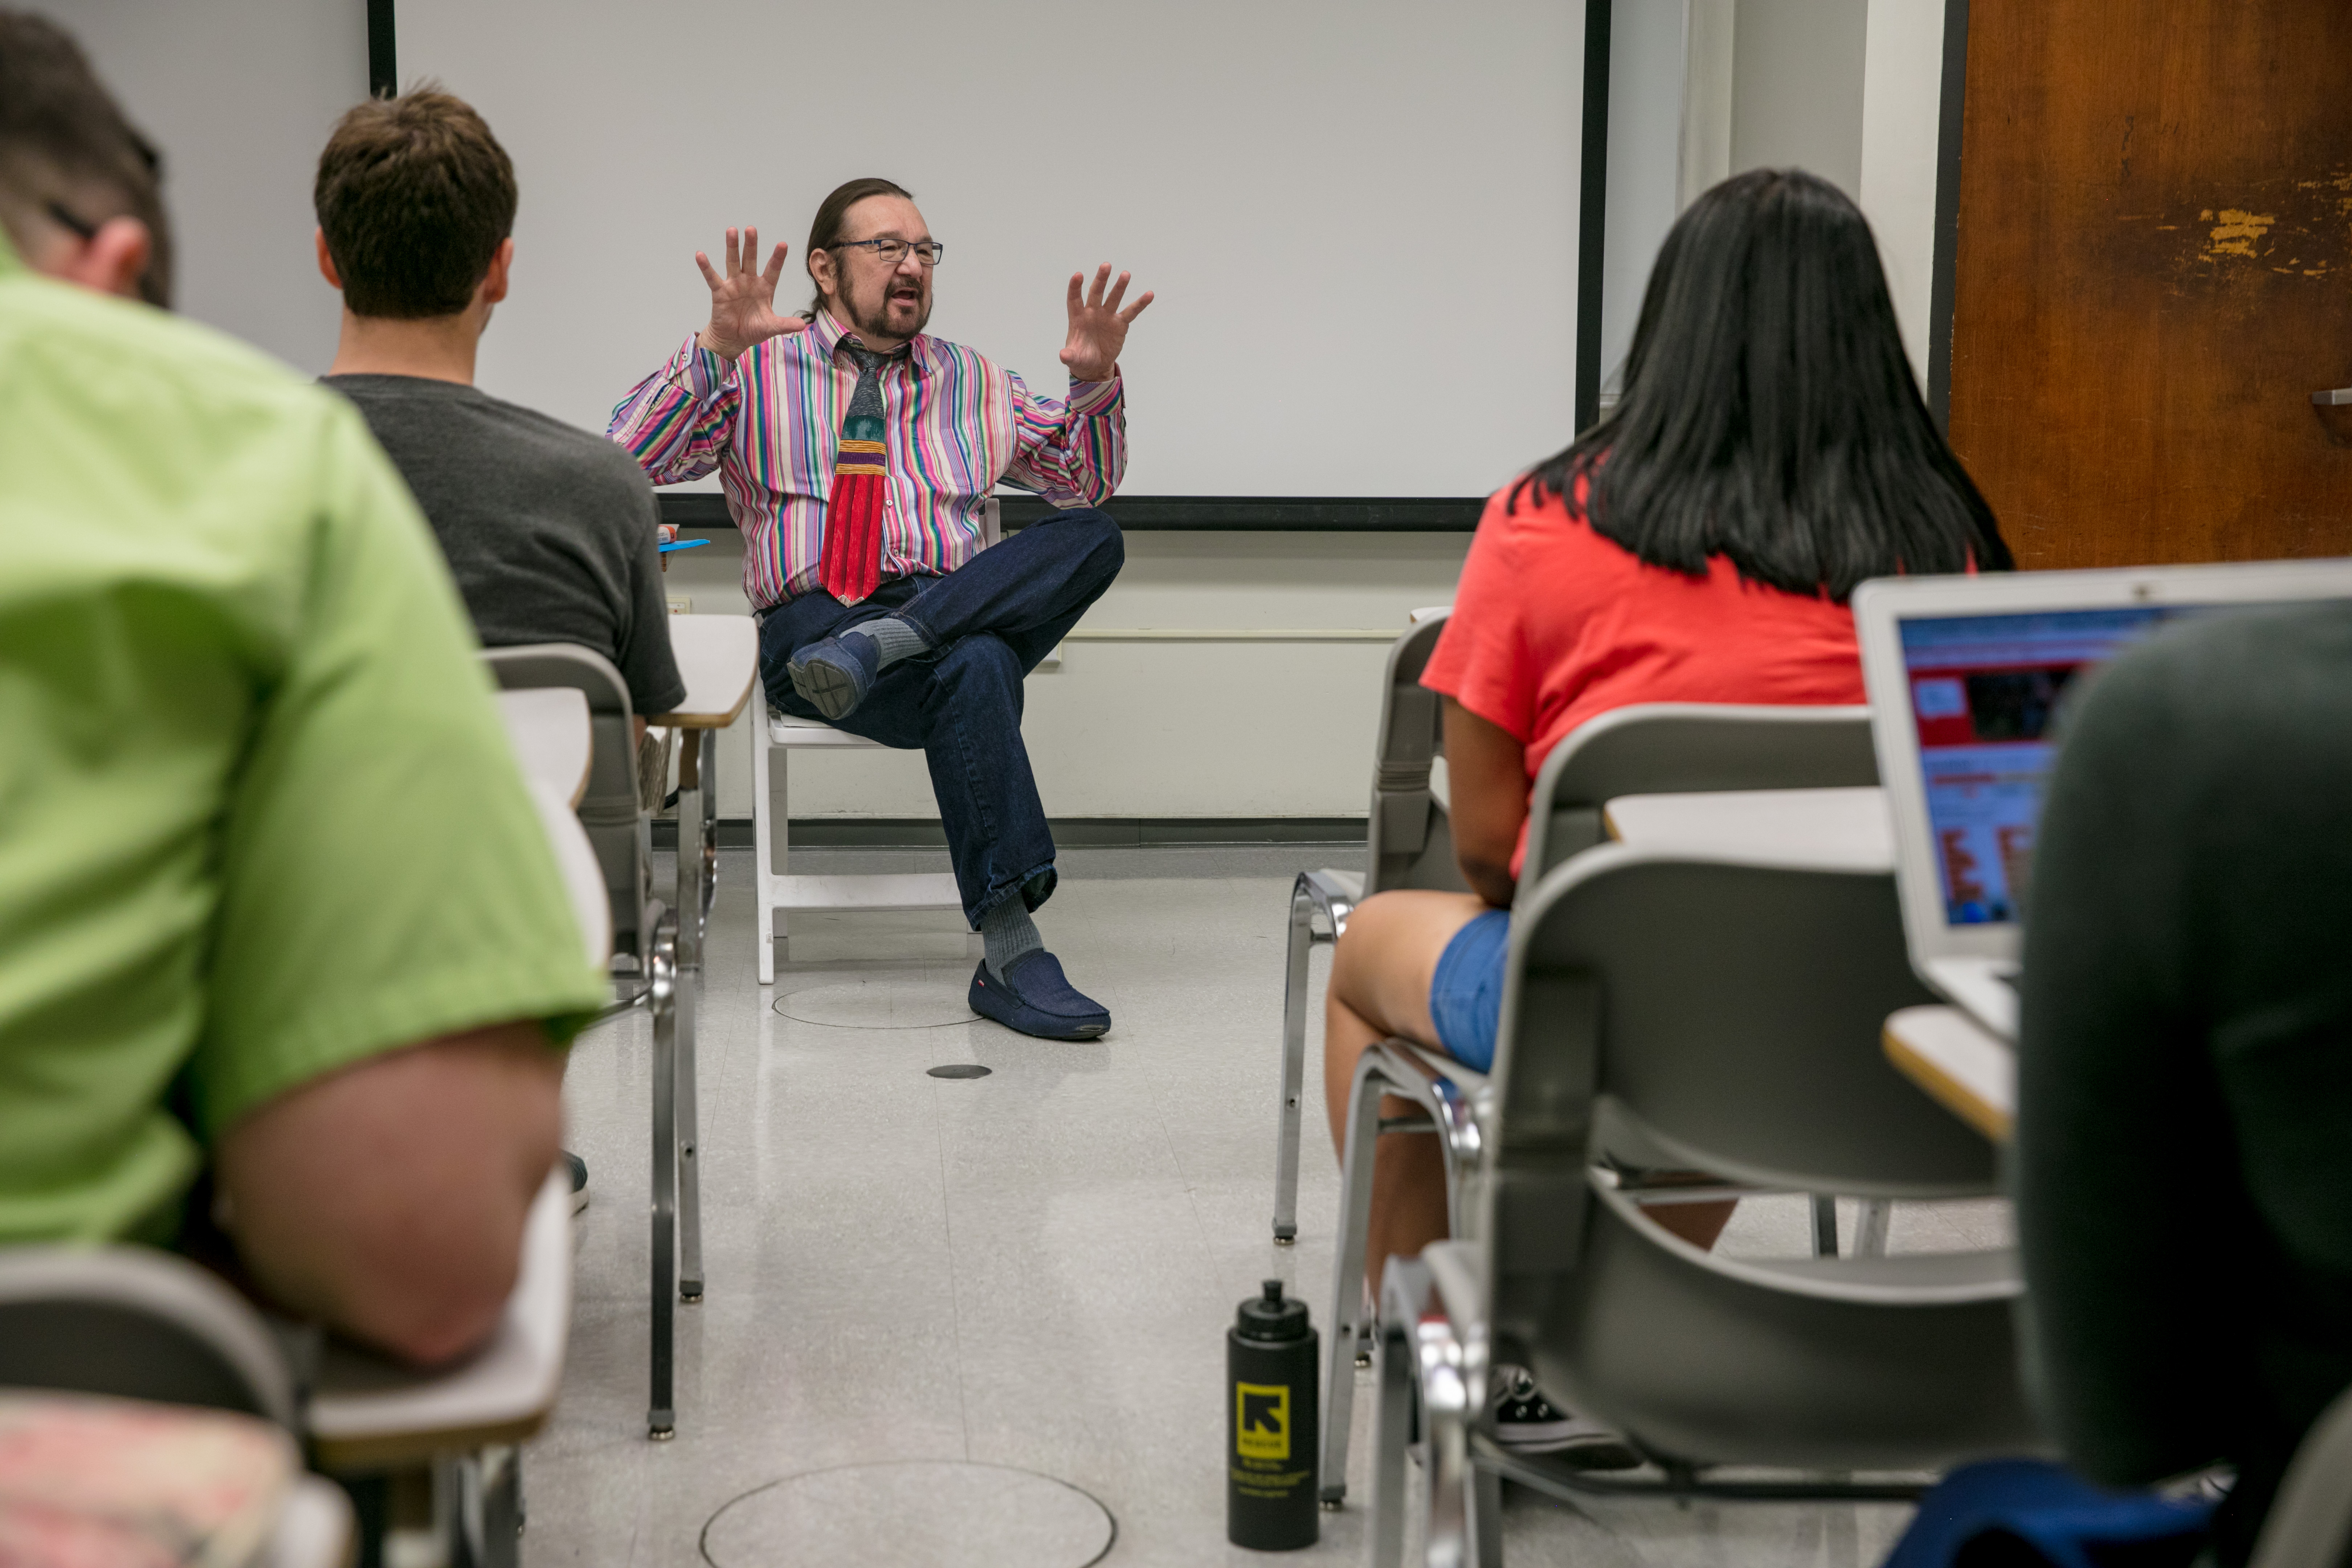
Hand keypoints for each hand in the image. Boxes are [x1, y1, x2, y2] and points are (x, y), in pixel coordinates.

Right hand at [694, 227, 806, 358]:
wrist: (734, 339)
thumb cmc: (753, 329)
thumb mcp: (771, 327)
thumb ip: (785, 324)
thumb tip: (803, 325)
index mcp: (764, 288)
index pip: (773, 270)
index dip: (777, 258)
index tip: (783, 244)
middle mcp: (749, 282)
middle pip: (751, 259)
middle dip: (751, 245)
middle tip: (751, 229)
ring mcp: (734, 285)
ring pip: (733, 262)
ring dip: (732, 247)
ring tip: (731, 230)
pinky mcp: (720, 292)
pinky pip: (712, 277)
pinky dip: (706, 267)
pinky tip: (700, 255)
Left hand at [1060, 264, 1153, 382]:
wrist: (1095, 365)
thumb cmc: (1081, 358)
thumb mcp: (1073, 358)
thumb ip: (1069, 356)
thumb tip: (1063, 355)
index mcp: (1078, 318)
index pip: (1075, 299)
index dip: (1075, 287)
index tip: (1078, 275)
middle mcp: (1092, 312)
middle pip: (1096, 293)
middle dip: (1101, 280)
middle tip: (1106, 266)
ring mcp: (1107, 316)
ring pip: (1114, 298)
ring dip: (1119, 286)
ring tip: (1125, 274)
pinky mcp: (1120, 323)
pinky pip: (1131, 312)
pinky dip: (1140, 303)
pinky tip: (1149, 295)